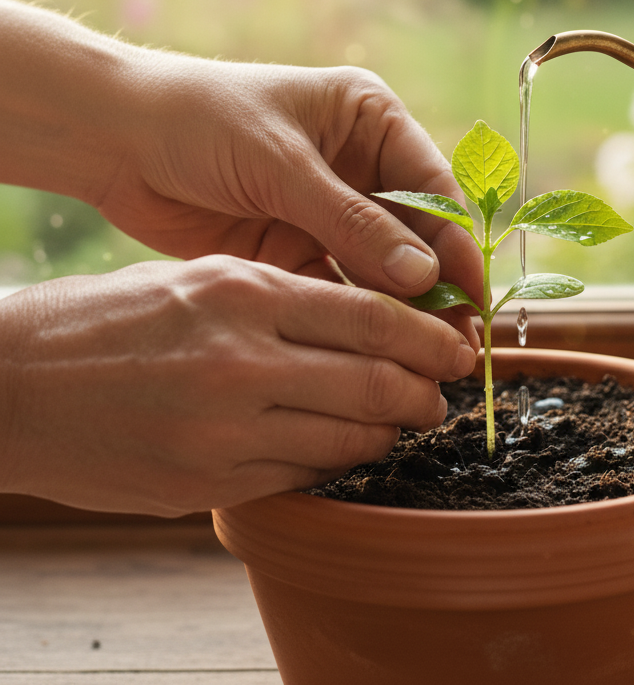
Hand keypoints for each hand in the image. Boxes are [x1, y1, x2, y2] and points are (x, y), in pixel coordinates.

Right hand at [0, 257, 476, 515]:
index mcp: (245, 294)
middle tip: (442, 396)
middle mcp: (243, 362)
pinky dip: (331, 465)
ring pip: (346, 442)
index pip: (372, 316)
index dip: (429, 336)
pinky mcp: (206, 485)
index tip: (457, 347)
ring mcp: (224, 431)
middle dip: (424, 394)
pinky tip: (340, 452)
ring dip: (386, 436)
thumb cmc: (108, 319)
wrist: (14, 387)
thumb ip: (283, 300)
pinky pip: (298, 478)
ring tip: (401, 427)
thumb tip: (363, 325)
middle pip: (375, 384)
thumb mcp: (200, 279)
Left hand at [101, 49, 482, 324]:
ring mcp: (328, 210)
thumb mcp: (282, 165)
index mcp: (370, 120)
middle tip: (456, 343)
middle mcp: (359, 165)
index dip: (456, 244)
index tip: (474, 297)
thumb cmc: (202, 121)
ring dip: (399, 310)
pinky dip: (353, 319)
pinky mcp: (296, 246)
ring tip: (423, 360)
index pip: (432, 186)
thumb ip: (352, 221)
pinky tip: (371, 354)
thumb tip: (423, 276)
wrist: (115, 139)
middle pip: (414, 233)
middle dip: (434, 286)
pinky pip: (338, 286)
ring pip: (380, 267)